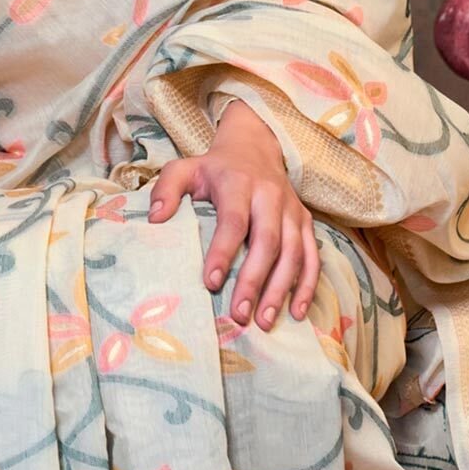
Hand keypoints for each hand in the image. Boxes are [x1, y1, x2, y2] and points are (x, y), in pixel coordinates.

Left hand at [147, 101, 319, 329]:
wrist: (254, 148)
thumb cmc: (215, 168)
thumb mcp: (185, 168)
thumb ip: (167, 189)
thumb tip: (155, 219)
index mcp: (238, 183)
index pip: (233, 221)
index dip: (223, 252)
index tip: (210, 282)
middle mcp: (270, 196)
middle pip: (267, 241)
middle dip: (254, 280)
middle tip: (239, 314)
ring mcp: (291, 210)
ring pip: (293, 253)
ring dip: (280, 290)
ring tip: (264, 321)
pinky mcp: (306, 222)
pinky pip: (313, 257)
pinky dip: (308, 286)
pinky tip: (297, 313)